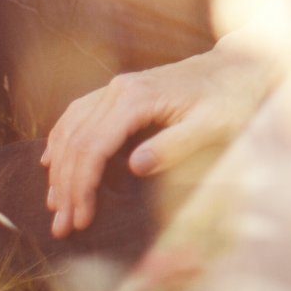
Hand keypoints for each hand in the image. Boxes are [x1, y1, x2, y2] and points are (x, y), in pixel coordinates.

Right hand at [40, 45, 272, 237]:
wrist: (238, 66)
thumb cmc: (229, 98)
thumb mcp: (213, 125)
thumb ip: (175, 145)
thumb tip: (135, 166)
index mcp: (137, 97)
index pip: (94, 146)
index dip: (83, 186)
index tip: (81, 218)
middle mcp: (119, 88)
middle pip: (77, 140)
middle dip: (66, 185)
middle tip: (62, 225)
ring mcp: (118, 87)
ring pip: (72, 127)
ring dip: (59, 167)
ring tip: (54, 203)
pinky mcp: (121, 91)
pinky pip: (79, 114)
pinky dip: (62, 139)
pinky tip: (52, 160)